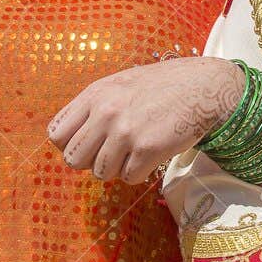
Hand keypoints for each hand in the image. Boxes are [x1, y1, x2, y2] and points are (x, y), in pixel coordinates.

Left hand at [48, 56, 243, 184]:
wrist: (204, 86)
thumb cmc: (161, 86)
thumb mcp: (120, 84)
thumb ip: (93, 107)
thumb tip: (67, 140)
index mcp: (95, 94)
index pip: (57, 135)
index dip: (71, 145)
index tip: (90, 144)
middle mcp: (106, 112)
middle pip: (73, 160)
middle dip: (91, 161)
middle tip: (112, 152)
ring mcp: (126, 131)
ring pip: (101, 173)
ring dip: (118, 167)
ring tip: (136, 149)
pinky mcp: (148, 149)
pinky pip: (129, 178)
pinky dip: (140, 172)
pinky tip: (152, 153)